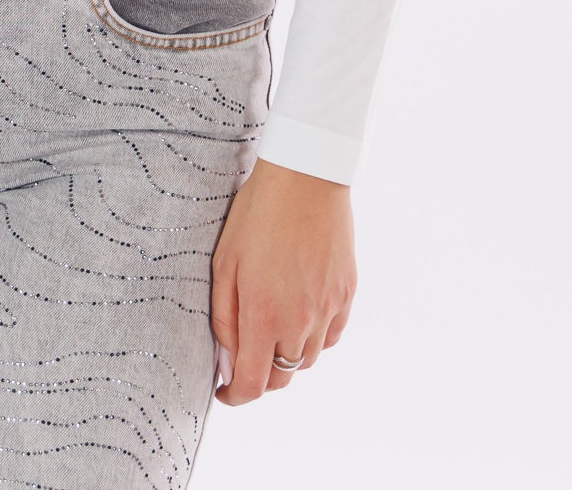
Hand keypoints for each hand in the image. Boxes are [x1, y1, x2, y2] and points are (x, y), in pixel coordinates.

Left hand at [209, 158, 356, 402]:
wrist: (305, 175)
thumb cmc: (257, 214)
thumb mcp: (225, 262)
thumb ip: (224, 317)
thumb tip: (227, 358)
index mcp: (264, 314)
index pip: (253, 384)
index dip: (236, 397)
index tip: (225, 392)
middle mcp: (301, 320)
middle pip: (282, 377)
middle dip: (260, 377)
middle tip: (244, 357)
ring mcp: (329, 308)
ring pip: (308, 359)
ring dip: (287, 355)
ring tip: (271, 328)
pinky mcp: (347, 294)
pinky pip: (332, 335)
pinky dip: (315, 337)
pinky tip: (301, 315)